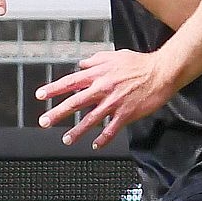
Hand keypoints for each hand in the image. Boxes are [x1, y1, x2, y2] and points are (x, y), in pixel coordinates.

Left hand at [36, 49, 175, 148]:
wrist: (161, 72)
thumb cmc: (139, 63)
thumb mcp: (114, 55)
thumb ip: (95, 60)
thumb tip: (81, 64)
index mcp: (98, 74)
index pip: (71, 82)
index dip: (54, 89)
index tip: (41, 95)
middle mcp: (102, 89)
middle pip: (75, 102)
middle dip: (58, 113)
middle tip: (44, 121)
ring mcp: (114, 103)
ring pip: (91, 119)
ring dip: (77, 131)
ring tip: (66, 140)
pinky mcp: (126, 113)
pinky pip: (112, 129)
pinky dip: (103, 138)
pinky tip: (96, 145)